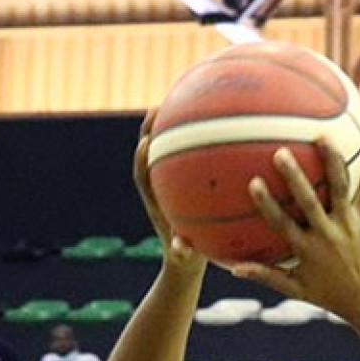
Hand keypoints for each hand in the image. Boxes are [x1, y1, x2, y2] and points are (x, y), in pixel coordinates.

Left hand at [133, 113, 204, 274]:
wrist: (183, 259)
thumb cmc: (185, 258)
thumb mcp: (186, 258)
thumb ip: (183, 253)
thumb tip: (181, 251)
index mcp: (154, 199)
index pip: (142, 174)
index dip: (141, 160)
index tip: (144, 144)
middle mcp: (157, 185)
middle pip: (148, 152)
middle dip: (150, 130)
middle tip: (158, 108)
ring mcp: (168, 181)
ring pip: (165, 147)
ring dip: (170, 126)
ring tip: (182, 100)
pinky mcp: (182, 180)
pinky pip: (189, 153)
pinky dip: (197, 137)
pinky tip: (218, 122)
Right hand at [229, 140, 359, 322]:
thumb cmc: (325, 293)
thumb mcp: (293, 288)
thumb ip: (265, 275)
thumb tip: (233, 268)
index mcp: (307, 249)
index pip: (283, 223)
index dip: (268, 203)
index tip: (253, 182)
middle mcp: (327, 234)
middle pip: (309, 201)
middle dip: (295, 177)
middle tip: (281, 152)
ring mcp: (348, 225)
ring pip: (340, 188)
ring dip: (331, 161)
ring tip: (321, 135)